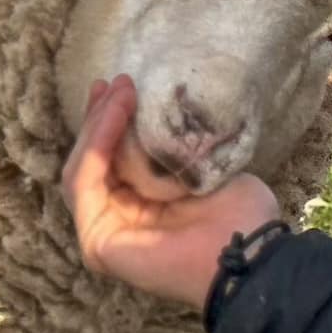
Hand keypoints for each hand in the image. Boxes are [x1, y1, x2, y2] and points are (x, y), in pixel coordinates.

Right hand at [62, 76, 281, 310]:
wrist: (248, 250)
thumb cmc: (239, 214)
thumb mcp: (201, 166)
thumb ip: (171, 148)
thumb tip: (151, 115)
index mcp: (145, 209)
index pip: (114, 161)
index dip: (111, 122)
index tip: (123, 86)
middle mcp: (121, 220)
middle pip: (93, 163)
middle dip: (99, 118)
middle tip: (115, 82)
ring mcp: (105, 233)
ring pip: (83, 169)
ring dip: (98, 125)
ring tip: (119, 92)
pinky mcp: (97, 242)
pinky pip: (83, 184)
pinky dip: (95, 145)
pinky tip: (116, 116)